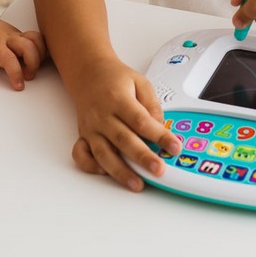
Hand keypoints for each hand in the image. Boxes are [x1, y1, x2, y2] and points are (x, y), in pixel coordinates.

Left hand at [0, 5, 45, 89]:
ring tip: (33, 68)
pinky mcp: (23, 35)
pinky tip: (38, 58)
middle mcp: (9, 38)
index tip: (19, 85)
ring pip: (37, 40)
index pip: (9, 59)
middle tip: (28, 76)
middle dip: (33, 64)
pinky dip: (42, 47)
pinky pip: (38, 38)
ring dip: (40, 55)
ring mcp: (18, 35)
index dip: (16, 73)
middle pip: (29, 47)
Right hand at [68, 58, 182, 191]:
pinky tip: (105, 172)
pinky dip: (91, 166)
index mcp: (118, 99)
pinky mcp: (83, 136)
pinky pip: (81, 154)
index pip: (140, 120)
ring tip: (137, 183)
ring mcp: (91, 128)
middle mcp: (102, 115)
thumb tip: (160, 127)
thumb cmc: (115, 79)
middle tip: (159, 169)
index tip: (174, 146)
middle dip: (142, 157)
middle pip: (123, 140)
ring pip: (104, 153)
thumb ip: (152, 104)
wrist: (88, 73)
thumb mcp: (140, 82)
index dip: (158, 135)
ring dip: (120, 171)